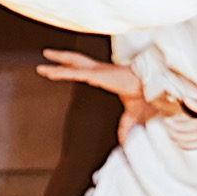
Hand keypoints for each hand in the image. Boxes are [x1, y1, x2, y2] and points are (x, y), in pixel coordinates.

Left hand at [37, 49, 187, 126]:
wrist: (155, 89)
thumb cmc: (146, 96)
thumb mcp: (133, 114)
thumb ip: (125, 125)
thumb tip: (124, 140)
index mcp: (107, 77)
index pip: (87, 69)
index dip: (75, 67)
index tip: (64, 65)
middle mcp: (101, 71)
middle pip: (76, 61)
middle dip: (62, 59)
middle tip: (46, 56)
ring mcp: (98, 71)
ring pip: (72, 64)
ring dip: (56, 63)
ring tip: (41, 63)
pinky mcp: (97, 75)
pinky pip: (74, 72)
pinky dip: (61, 72)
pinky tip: (49, 72)